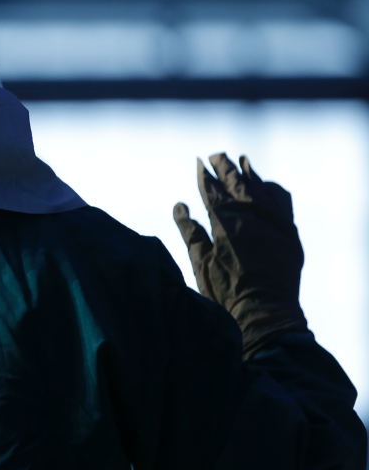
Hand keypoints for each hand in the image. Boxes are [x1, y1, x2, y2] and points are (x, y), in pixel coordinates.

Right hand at [173, 153, 306, 358]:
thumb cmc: (226, 292)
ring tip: (241, 160)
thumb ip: (190, 231)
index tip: (198, 162)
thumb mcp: (200, 262)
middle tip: (216, 156)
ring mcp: (274, 222)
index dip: (203, 175)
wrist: (265, 313)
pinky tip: (265, 185)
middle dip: (225, 167)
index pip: (212, 190)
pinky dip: (272, 189)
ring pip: (261, 186)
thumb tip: (180, 205)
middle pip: (237, 181)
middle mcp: (252, 216)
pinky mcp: (288, 231)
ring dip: (249, 172)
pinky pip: (282, 200)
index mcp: (226, 223)